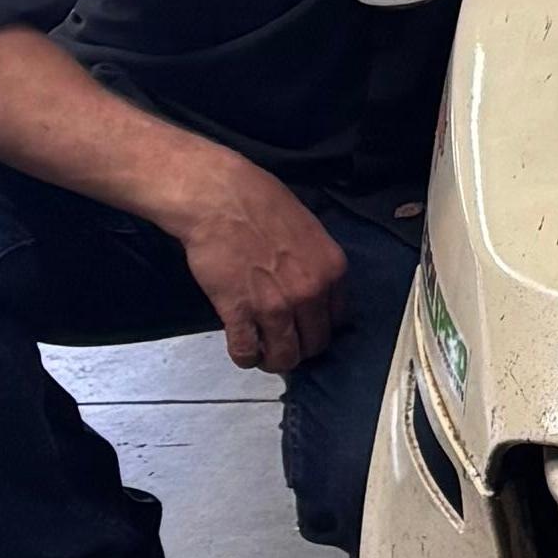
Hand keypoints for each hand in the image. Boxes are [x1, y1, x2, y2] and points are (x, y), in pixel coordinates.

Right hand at [169, 156, 354, 375]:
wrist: (219, 198)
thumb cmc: (260, 204)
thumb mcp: (310, 231)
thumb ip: (317, 265)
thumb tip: (316, 291)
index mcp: (333, 270)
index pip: (338, 320)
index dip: (320, 327)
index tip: (306, 327)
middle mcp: (311, 292)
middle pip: (315, 343)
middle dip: (300, 346)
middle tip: (284, 341)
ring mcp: (276, 305)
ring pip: (285, 356)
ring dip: (274, 359)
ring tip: (264, 351)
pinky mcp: (240, 312)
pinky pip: (247, 351)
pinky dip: (245, 357)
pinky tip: (243, 348)